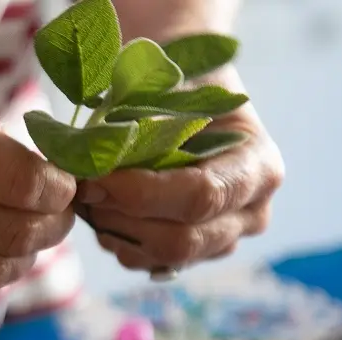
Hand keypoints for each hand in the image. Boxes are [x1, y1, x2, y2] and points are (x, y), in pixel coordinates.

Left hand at [75, 67, 283, 270]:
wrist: (182, 85)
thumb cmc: (177, 75)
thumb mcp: (167, 82)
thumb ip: (142, 121)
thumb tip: (103, 158)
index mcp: (257, 164)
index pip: (201, 195)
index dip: (142, 193)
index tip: (95, 176)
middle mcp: (251, 211)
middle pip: (182, 239)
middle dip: (122, 216)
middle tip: (83, 187)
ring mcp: (222, 238)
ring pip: (160, 256)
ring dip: (114, 228)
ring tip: (90, 192)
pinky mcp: (189, 254)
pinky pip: (145, 263)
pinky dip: (114, 238)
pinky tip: (102, 206)